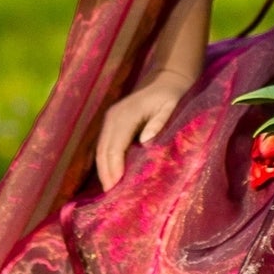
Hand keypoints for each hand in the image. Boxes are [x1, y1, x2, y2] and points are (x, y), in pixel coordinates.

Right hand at [95, 70, 193, 189]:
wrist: (167, 77)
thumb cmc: (172, 95)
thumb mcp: (170, 106)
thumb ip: (158, 122)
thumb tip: (145, 141)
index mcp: (126, 115)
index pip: (114, 147)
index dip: (113, 168)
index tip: (115, 187)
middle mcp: (113, 117)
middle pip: (103, 150)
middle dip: (105, 174)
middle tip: (110, 196)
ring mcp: (110, 119)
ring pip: (101, 149)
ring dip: (103, 170)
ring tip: (109, 191)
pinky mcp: (112, 122)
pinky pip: (104, 145)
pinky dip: (105, 161)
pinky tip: (110, 175)